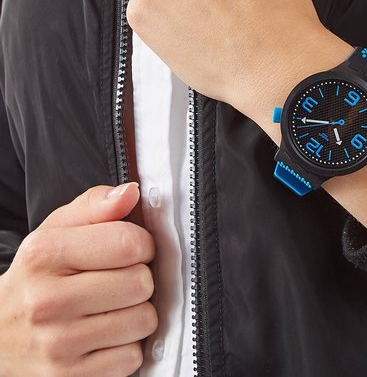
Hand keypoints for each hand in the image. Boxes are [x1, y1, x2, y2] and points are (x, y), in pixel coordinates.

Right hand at [0, 183, 157, 375]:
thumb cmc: (38, 277)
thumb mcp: (56, 232)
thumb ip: (96, 206)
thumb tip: (131, 192)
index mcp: (45, 255)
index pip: (129, 243)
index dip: (142, 243)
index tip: (130, 249)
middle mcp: (47, 301)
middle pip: (141, 282)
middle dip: (139, 278)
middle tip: (118, 280)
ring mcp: (57, 346)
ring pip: (143, 320)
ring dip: (136, 312)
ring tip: (110, 308)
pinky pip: (132, 358)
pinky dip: (125, 347)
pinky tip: (103, 336)